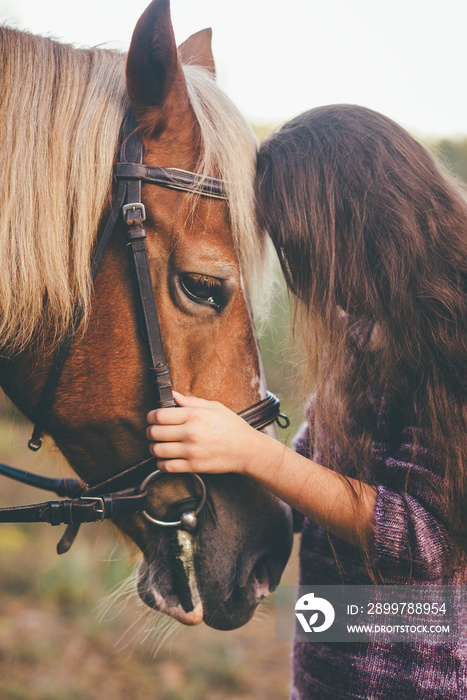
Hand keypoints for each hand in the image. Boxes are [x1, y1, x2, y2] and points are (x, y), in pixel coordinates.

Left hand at [146, 391, 263, 474]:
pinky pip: (167, 466)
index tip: (151, 418)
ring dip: (153, 447)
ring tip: (158, 445)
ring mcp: (191, 451)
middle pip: (155, 432)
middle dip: (150, 431)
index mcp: (194, 415)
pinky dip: (161, 463)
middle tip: (152, 431)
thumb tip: (173, 395)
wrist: (247, 449)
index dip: (150, 416)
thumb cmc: (232, 426)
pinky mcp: (193, 466)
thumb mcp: (214, 407)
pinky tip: (164, 459)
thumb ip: (191, 401)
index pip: (159, 415)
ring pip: (158, 450)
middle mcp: (190, 433)